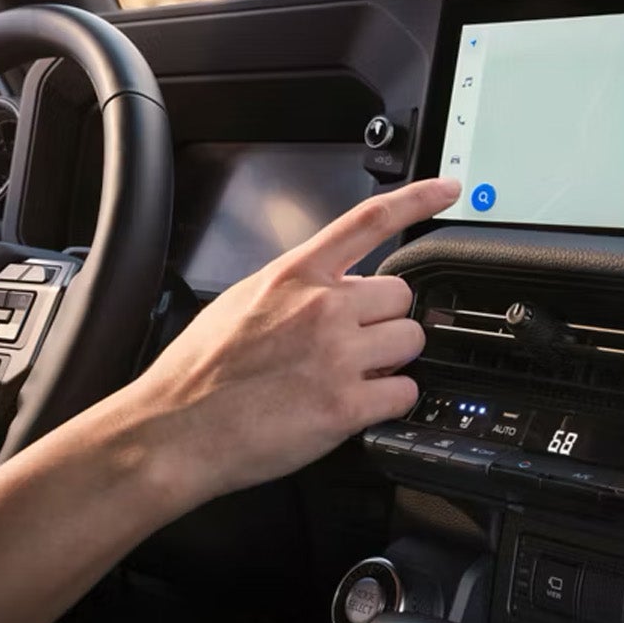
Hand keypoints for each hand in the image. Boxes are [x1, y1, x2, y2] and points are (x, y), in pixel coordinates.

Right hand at [110, 178, 459, 507]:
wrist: (175, 432)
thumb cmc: (199, 373)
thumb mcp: (241, 302)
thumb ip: (293, 287)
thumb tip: (330, 285)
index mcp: (295, 275)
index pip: (368, 221)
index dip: (418, 199)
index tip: (448, 190)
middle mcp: (322, 308)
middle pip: (401, 297)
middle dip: (386, 321)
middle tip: (356, 344)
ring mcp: (337, 355)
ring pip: (410, 342)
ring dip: (391, 361)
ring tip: (352, 376)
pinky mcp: (346, 406)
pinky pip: (404, 392)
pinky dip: (389, 402)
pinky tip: (357, 406)